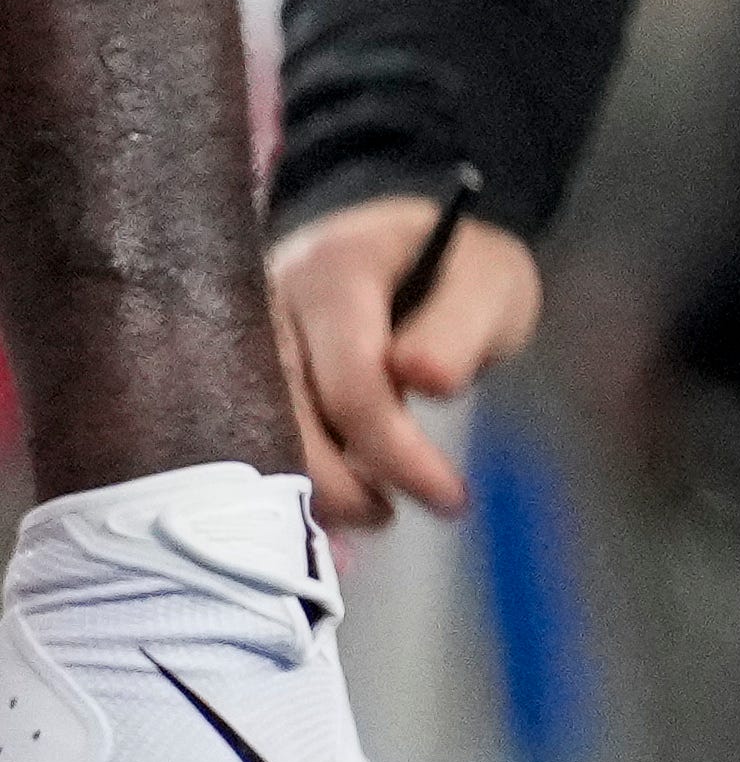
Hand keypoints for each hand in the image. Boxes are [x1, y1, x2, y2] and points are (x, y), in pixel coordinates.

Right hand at [258, 200, 537, 535]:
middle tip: (388, 514)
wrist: (410, 246)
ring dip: (301, 490)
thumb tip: (423, 379)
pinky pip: (239, 433)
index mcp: (338, 270)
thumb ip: (458, 326)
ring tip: (366, 512)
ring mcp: (238, 334)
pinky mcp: (229, 367)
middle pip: (282, 414)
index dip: (395, 448)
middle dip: (336, 484)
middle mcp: (270, 301)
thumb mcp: (488, 282)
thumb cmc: (456, 267)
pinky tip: (320, 515)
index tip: (447, 496)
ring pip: (246, 432)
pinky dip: (278, 482)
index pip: (352, 380)